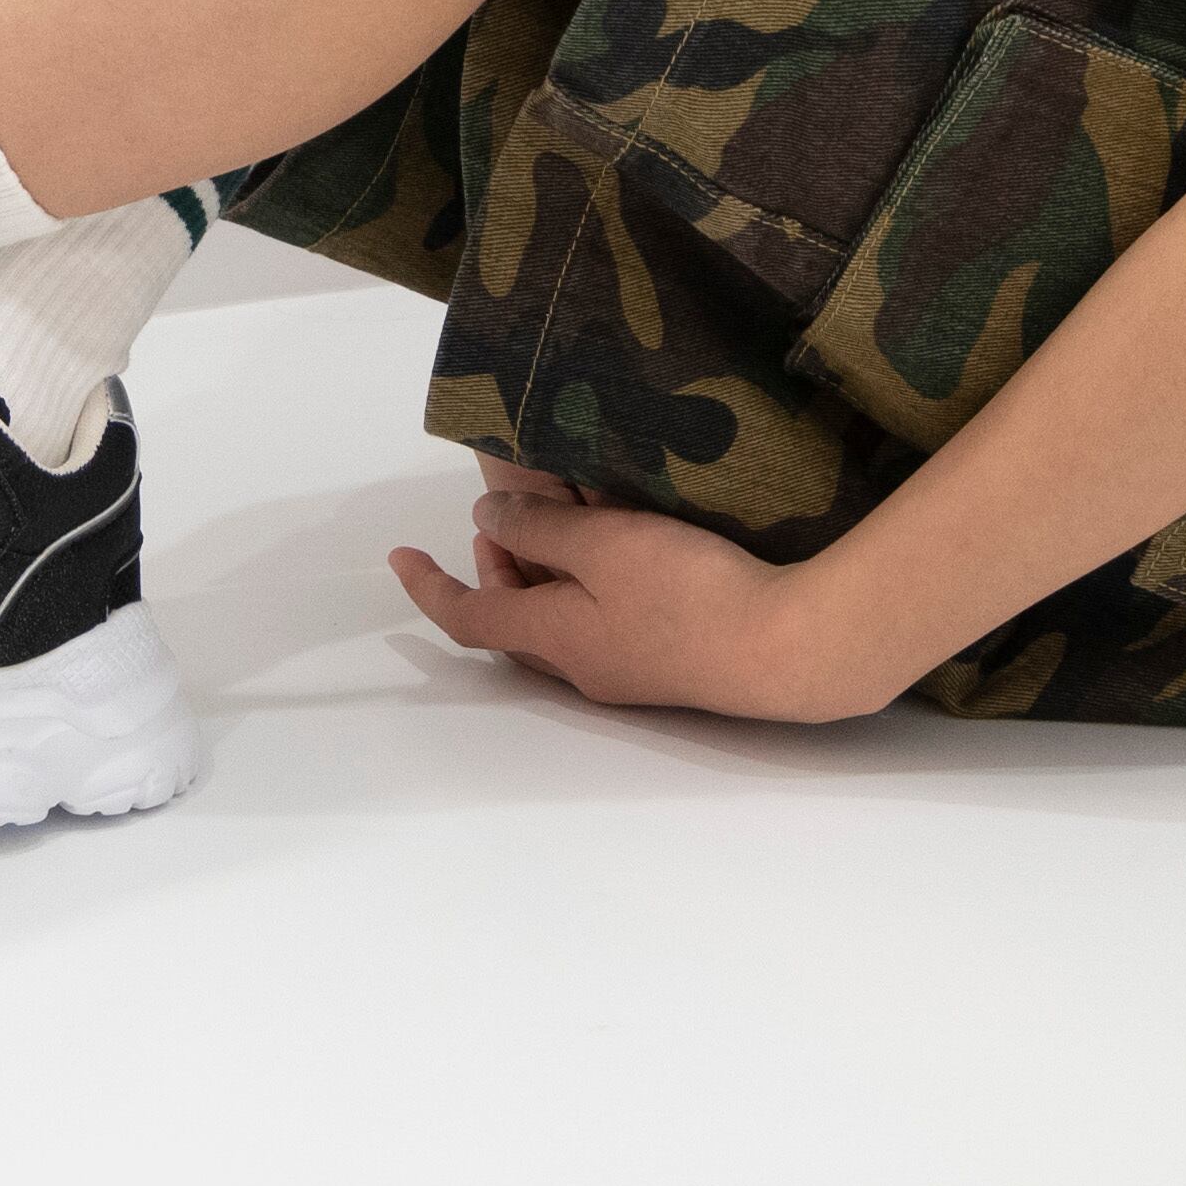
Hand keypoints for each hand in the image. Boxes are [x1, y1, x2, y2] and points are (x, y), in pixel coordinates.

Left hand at [389, 464, 880, 724]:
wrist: (788, 650)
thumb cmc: (686, 594)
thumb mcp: (601, 544)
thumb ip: (537, 530)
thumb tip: (485, 525)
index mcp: (553, 638)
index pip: (468, 616)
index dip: (427, 587)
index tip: (396, 555)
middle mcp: (582, 664)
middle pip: (513, 619)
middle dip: (493, 569)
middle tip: (497, 519)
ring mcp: (628, 668)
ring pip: (558, 619)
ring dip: (542, 571)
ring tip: (552, 517)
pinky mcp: (669, 659)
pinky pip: (601, 619)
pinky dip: (587, 581)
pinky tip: (616, 545)